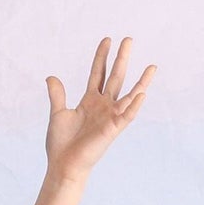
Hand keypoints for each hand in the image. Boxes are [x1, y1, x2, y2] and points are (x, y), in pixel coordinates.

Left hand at [44, 38, 154, 182]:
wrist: (63, 165)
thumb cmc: (61, 144)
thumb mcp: (58, 114)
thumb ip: (57, 95)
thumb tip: (51, 77)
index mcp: (90, 101)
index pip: (98, 74)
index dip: (102, 57)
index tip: (107, 40)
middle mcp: (103, 106)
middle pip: (115, 77)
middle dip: (121, 58)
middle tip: (128, 39)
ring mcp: (110, 117)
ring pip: (129, 95)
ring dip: (141, 81)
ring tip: (152, 67)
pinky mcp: (112, 130)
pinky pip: (127, 116)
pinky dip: (135, 105)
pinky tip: (143, 93)